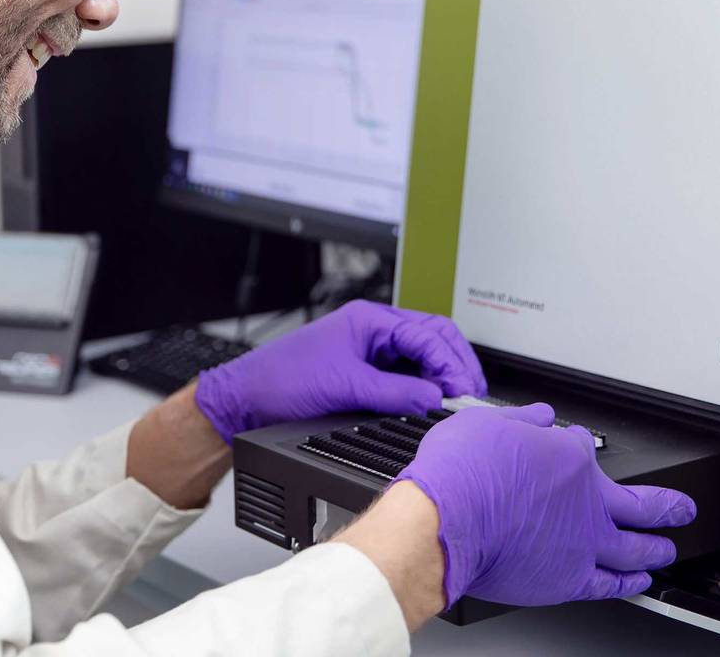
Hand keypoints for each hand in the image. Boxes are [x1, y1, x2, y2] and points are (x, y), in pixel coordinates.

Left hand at [193, 300, 486, 443]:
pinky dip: (423, 385)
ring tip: (456, 399)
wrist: (248, 398)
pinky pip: (405, 373)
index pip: (427, 333)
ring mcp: (369, 349)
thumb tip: (435, 397)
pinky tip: (431, 401)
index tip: (463, 389)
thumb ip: (394, 392)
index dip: (450, 362)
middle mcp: (373, 329)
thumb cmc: (282, 380)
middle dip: (455, 362)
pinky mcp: (364, 370)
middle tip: (471, 392)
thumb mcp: (345, 386)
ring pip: (421, 355)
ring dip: (441, 374)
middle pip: (432, 337)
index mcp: (370, 319)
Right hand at [400, 403, 696, 606]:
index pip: (584, 447)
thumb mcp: (484, 424)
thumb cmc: (459, 473)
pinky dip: (629, 583)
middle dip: (667, 506)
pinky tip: (638, 582)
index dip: (579, 444)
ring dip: (656, 548)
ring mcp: (583, 542)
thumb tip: (538, 415)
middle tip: (682, 508)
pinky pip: (610, 584)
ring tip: (667, 549)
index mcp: (567, 457)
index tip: (574, 445)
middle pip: (641, 504)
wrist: (446, 520)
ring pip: (637, 548)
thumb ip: (519, 422)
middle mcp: (586, 500)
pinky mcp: (569, 578)